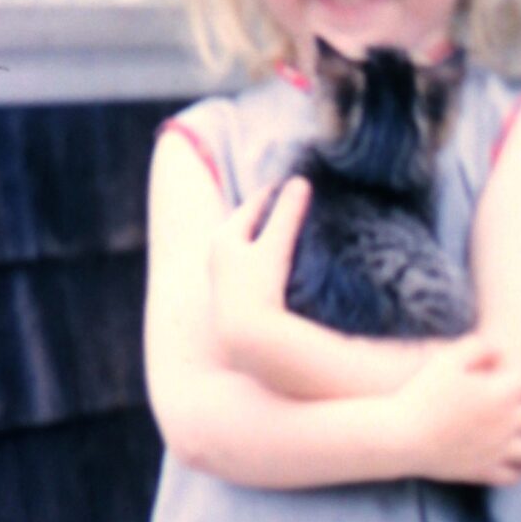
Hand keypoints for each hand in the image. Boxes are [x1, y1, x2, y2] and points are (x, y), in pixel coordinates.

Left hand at [210, 177, 310, 377]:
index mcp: (224, 237)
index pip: (251, 206)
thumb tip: (301, 181)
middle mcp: (219, 256)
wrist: (245, 340)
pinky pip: (252, 269)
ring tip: (287, 232)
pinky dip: (266, 260)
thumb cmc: (258, 290)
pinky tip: (279, 267)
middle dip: (268, 215)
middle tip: (290, 203)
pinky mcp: (235, 299)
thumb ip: (288, 215)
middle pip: (246, 227)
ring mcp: (225, 279)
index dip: (272, 193)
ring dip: (266, 239)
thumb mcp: (275, 248)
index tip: (291, 182)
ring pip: (248, 249)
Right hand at [393, 337, 520, 485]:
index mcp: (501, 392)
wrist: (399, 436)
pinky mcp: (485, 472)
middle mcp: (508, 423)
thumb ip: (479, 347)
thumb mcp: (447, 359)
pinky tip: (512, 454)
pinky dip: (520, 465)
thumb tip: (501, 354)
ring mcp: (499, 450)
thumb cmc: (421, 394)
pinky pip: (517, 474)